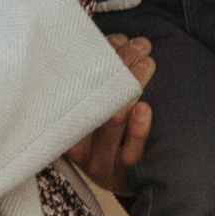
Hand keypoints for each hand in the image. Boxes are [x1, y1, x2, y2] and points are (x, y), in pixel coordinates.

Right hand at [65, 40, 152, 194]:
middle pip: (93, 101)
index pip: (75, 91)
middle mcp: (79, 145)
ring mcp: (101, 163)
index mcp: (69, 123)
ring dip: (131, 88)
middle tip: (136, 47)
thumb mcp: (100, 102)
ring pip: (112, 124)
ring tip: (146, 63)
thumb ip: (103, 74)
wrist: (135, 173)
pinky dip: (137, 130)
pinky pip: (130, 154)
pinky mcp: (124, 176)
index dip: (92, 64)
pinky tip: (145, 108)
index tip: (112, 41)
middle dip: (117, 70)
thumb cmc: (115, 126)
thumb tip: (118, 39)